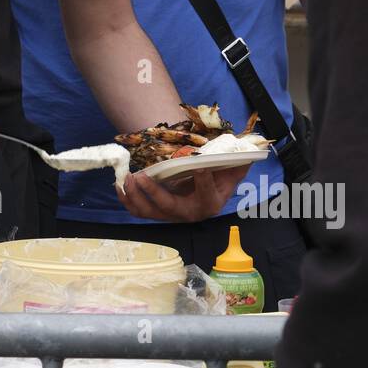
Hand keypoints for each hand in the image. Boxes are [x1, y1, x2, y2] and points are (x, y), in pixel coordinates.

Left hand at [115, 164, 251, 222]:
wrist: (206, 188)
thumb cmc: (219, 176)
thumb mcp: (232, 170)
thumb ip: (238, 163)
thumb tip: (248, 154)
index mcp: (210, 202)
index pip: (207, 193)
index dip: (203, 181)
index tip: (198, 166)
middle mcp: (189, 213)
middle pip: (169, 207)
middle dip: (153, 193)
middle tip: (141, 176)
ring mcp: (170, 214)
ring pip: (149, 212)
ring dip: (135, 197)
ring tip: (127, 178)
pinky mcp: (157, 211)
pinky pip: (138, 210)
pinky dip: (127, 199)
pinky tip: (119, 185)